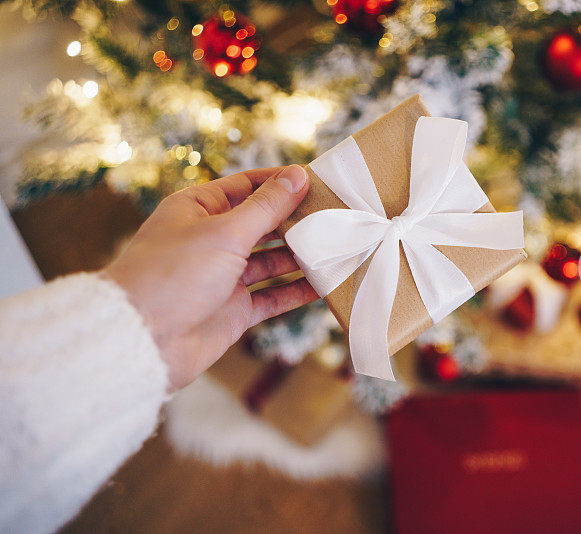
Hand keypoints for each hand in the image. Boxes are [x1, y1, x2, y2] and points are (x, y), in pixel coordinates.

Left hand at [104, 165, 316, 390]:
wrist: (143, 340)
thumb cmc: (172, 274)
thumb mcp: (225, 232)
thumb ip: (266, 207)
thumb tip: (297, 176)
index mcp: (198, 210)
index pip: (245, 186)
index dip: (279, 182)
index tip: (316, 179)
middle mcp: (211, 241)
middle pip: (262, 224)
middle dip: (295, 220)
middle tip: (335, 214)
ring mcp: (223, 277)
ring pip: (270, 261)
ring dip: (300, 256)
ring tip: (337, 247)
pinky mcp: (233, 310)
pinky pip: (272, 297)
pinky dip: (296, 292)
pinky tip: (324, 285)